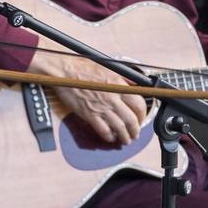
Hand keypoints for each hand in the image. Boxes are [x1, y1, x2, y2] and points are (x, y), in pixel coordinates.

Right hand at [30, 51, 147, 144]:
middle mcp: (113, 98)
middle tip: (135, 133)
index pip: (139, 104)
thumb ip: (123, 78)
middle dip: (136, 130)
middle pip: (131, 119)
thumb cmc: (82, 68)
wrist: (64, 72)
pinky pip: (104, 131)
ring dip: (125, 137)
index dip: (143, 114)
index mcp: (119, 85)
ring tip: (126, 140)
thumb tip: (135, 84)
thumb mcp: (108, 67)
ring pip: (120, 128)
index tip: (141, 118)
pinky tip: (110, 138)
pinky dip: (109, 137)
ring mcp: (101, 108)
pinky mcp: (89, 115)